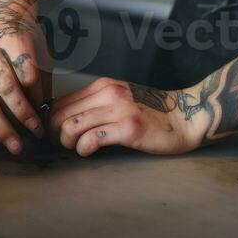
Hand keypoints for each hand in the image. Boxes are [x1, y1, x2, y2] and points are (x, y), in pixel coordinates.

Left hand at [49, 77, 204, 156]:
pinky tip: (89, 152)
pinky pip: (91, 139)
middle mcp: (109, 93)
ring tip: (77, 149)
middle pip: (62, 115)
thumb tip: (63, 123)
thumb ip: (96, 107)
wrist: (184, 118)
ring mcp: (119, 109)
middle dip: (56, 134)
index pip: (62, 102)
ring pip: (72, 126)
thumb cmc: (151, 114)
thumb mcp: (120, 101)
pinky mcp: (129, 127)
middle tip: (64, 145)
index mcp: (103, 86)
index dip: (53, 122)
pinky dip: (84, 149)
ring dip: (68, 143)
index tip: (57, 135)